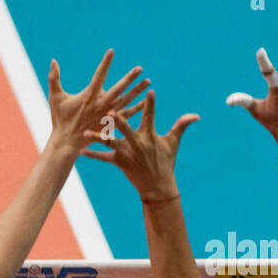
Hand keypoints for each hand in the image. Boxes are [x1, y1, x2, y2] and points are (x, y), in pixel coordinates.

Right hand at [47, 50, 149, 153]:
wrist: (67, 142)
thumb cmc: (60, 119)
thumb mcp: (55, 97)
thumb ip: (54, 78)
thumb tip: (53, 60)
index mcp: (89, 95)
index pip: (99, 75)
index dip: (105, 63)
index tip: (112, 51)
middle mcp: (101, 104)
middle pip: (119, 88)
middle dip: (129, 78)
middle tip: (140, 68)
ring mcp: (108, 114)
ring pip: (126, 100)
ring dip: (137, 91)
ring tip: (148, 82)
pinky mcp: (111, 123)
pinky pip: (127, 115)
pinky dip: (137, 108)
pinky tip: (146, 102)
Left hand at [80, 88, 197, 201]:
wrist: (157, 186)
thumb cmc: (165, 161)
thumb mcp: (173, 143)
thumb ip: (182, 126)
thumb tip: (196, 115)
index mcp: (149, 135)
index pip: (151, 116)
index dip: (150, 103)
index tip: (150, 90)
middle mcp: (137, 144)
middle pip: (126, 129)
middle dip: (119, 121)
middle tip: (111, 111)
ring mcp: (127, 153)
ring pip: (110, 143)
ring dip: (98, 137)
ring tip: (86, 131)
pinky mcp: (119, 162)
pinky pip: (103, 158)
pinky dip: (92, 155)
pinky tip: (80, 150)